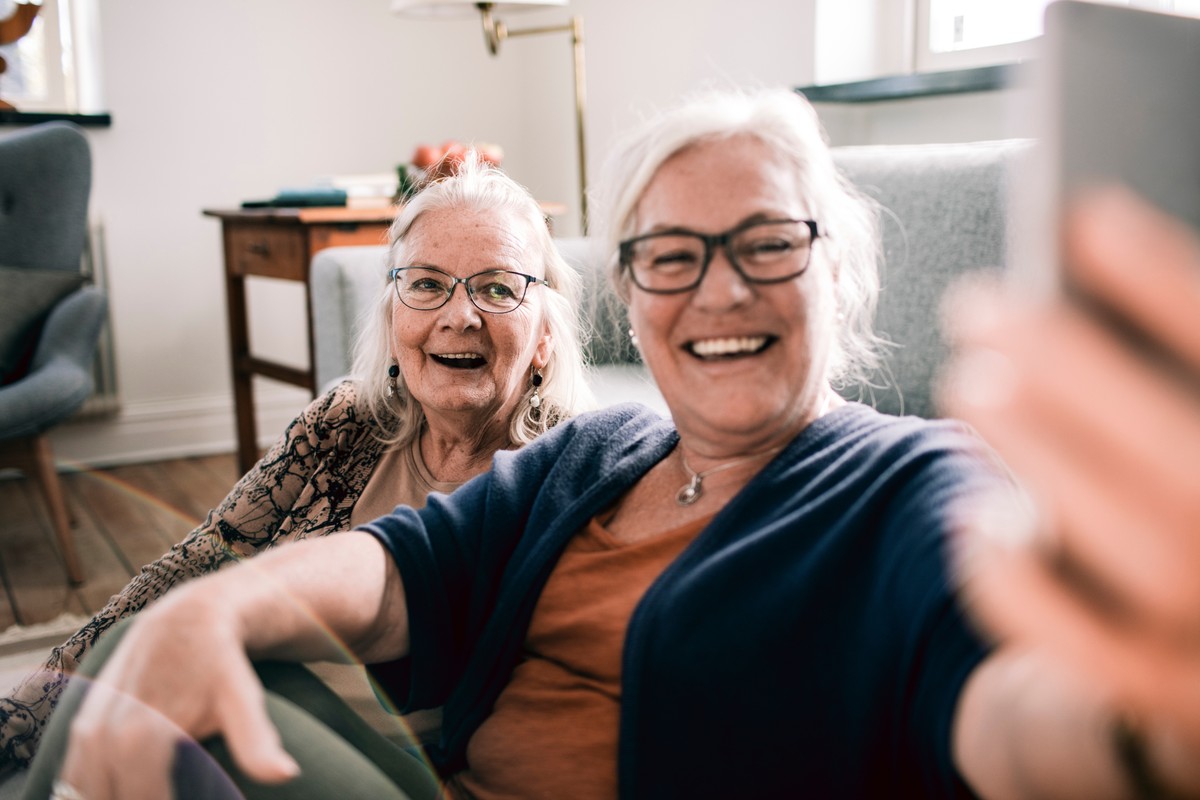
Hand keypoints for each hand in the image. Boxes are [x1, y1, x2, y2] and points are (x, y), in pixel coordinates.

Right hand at [56, 584, 298, 798]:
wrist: (189, 616)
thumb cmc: (219, 664)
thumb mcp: (241, 699)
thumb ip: (255, 743)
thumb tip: (286, 775)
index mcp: (141, 740)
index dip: (180, 799)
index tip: (209, 791)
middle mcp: (104, 738)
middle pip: (122, 798)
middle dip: (149, 795)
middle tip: (180, 785)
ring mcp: (87, 733)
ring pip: (92, 792)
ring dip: (120, 793)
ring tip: (163, 782)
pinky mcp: (82, 726)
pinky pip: (79, 777)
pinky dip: (97, 790)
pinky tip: (129, 784)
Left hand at [941, 188, 1199, 776]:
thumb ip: (1186, 361)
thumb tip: (1097, 248)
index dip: (1166, 283)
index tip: (1084, 214)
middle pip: (1181, 454)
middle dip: (1073, 366)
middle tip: (979, 303)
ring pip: (1131, 546)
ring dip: (1038, 453)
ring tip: (970, 379)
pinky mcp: (1162, 695)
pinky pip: (1077, 644)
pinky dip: (1014, 579)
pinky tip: (977, 517)